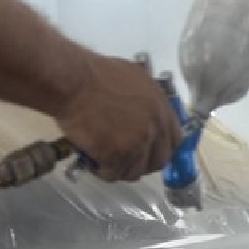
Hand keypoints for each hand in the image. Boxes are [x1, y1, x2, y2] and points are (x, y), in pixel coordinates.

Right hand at [54, 51, 181, 181]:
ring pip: (136, 171)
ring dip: (120, 169)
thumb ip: (144, 101)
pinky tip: (93, 162)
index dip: (160, 149)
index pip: (175, 140)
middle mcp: (156, 125)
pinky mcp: (121, 153)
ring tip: (103, 161)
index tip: (147, 153)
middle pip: (159, 160)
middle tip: (123, 160)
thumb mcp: (132, 79)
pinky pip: (114, 173)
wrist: (74, 81)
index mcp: (161, 106)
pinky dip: (103, 171)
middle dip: (141, 164)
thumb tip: (143, 115)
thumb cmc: (93, 74)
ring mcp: (140, 141)